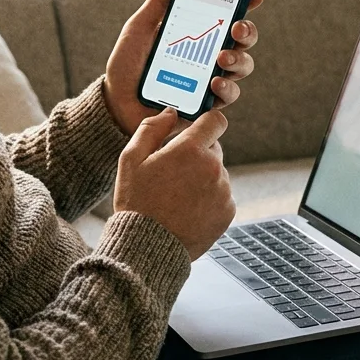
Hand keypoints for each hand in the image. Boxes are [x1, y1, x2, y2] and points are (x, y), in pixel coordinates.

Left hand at [103, 0, 263, 134]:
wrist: (115, 104)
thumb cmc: (127, 66)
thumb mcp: (139, 29)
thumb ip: (158, 2)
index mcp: (197, 32)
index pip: (228, 14)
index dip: (246, 2)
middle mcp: (209, 55)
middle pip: (243, 39)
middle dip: (247, 31)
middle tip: (237, 27)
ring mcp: (210, 79)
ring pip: (242, 66)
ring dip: (238, 59)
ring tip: (222, 58)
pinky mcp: (206, 105)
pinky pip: (227, 96)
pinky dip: (225, 88)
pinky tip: (214, 83)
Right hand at [114, 108, 233, 258]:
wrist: (149, 247)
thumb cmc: (136, 201)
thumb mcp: (131, 159)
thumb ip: (151, 128)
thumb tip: (170, 112)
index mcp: (190, 149)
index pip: (216, 120)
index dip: (206, 122)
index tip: (196, 130)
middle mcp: (213, 167)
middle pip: (214, 147)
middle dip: (198, 153)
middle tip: (174, 171)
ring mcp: (223, 191)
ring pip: (217, 172)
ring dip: (203, 177)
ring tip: (177, 196)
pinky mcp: (228, 211)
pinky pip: (222, 195)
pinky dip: (209, 198)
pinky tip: (187, 209)